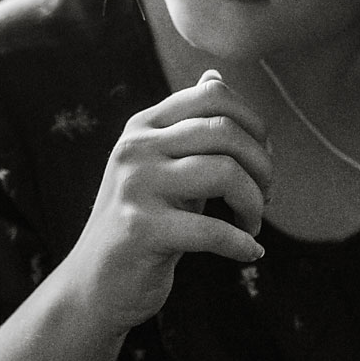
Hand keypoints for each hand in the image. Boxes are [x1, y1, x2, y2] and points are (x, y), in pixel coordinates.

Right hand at [57, 69, 272, 338]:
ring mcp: (135, 187)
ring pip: (225, 173)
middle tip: (265, 197)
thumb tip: (215, 76)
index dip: (253, 122)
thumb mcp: (161, 166)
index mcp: (142, 126)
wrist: (94, 284)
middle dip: (262, 166)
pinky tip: (250, 252)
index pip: (212, 94)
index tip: (263, 157)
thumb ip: (187, 126)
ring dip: (254, 204)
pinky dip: (242, 243)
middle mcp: (135, 148)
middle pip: (225, 132)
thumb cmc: (141, 222)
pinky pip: (212, 230)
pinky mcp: (141, 229)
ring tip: (252, 223)